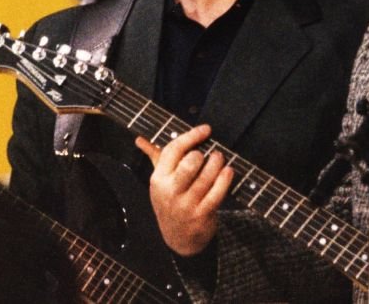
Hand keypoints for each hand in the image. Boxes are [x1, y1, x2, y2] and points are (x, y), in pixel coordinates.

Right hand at [136, 125, 233, 255]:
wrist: (178, 239)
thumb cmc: (170, 202)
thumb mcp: (160, 182)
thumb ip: (155, 158)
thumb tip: (140, 139)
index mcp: (158, 179)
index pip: (173, 150)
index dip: (191, 136)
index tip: (206, 129)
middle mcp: (170, 192)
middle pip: (190, 163)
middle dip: (202, 154)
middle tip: (209, 153)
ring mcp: (186, 205)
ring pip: (206, 177)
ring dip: (217, 163)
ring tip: (220, 158)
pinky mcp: (201, 215)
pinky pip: (217, 193)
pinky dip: (225, 179)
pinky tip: (228, 171)